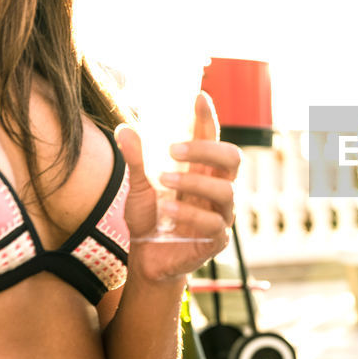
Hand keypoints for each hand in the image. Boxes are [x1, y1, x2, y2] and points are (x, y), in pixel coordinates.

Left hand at [116, 92, 241, 280]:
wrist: (148, 261)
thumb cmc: (149, 220)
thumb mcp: (137, 188)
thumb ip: (135, 161)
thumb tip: (124, 128)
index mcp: (201, 171)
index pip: (212, 139)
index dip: (209, 118)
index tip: (198, 97)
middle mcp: (216, 188)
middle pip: (232, 158)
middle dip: (207, 149)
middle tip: (174, 149)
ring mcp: (220, 214)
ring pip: (225, 191)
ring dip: (194, 182)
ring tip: (163, 181)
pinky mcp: (216, 239)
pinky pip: (214, 223)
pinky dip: (189, 215)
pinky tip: (166, 212)